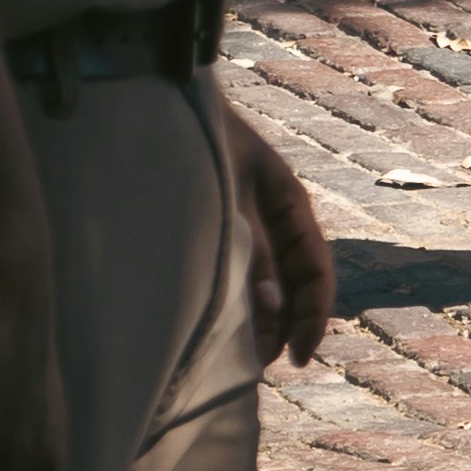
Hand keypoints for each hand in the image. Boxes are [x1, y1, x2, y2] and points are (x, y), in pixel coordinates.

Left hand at [220, 99, 334, 367]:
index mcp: (288, 202)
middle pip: (292, 286)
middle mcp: (270, 218)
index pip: (315, 271)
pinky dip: (228, 306)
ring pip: (262, 286)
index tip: (299, 357)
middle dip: (281, 329)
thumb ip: (251, 252)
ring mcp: (242, 225)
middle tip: (254, 367)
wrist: (155, 103)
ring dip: (254, 322)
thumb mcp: (230, 197)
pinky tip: (209, 327)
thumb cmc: (195, 141)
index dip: (312, 317)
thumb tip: (271, 312)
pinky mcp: (212, 233)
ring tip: (230, 357)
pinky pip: (231, 277)